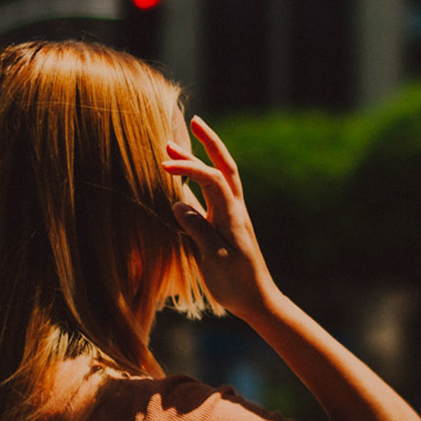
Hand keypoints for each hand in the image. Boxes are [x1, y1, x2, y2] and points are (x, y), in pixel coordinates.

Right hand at [161, 116, 278, 316]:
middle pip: (224, 166)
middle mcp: (234, 209)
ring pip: (218, 179)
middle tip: (194, 120)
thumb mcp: (215, 258)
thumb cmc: (236, 282)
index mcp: (233, 214)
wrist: (256, 300)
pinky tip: (180, 182)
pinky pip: (211, 195)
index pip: (212, 178)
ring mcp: (230, 216)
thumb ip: (198, 230)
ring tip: (173, 145)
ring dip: (200, 159)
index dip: (189, 166)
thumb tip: (178, 203)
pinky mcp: (224, 225)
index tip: (164, 164)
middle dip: (209, 142)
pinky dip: (198, 181)